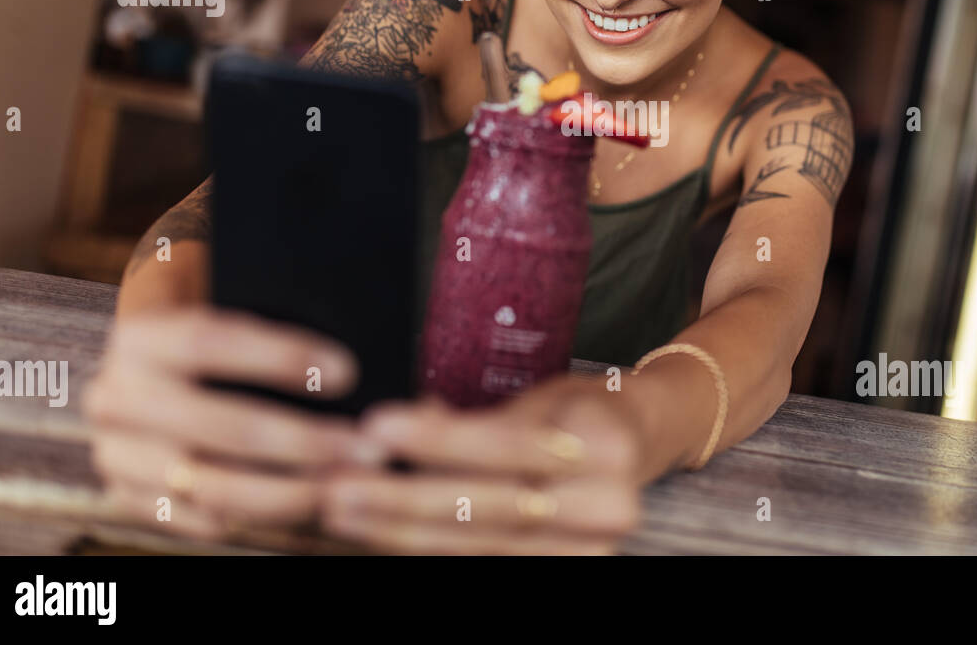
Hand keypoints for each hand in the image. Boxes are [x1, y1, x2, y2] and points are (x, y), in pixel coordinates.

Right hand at [85, 305, 382, 540]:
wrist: (149, 367)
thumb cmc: (216, 329)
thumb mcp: (227, 302)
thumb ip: (270, 314)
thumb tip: (347, 351)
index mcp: (140, 336)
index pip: (210, 341)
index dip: (279, 356)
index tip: (347, 372)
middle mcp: (117, 396)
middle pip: (220, 425)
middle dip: (302, 441)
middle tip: (366, 447)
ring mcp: (119, 454)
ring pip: (212, 484)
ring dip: (292, 491)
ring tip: (351, 483)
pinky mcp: (130, 497)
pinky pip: (204, 519)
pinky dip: (264, 516)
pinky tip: (314, 503)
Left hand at [320, 374, 646, 553]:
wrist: (640, 447)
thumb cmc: (576, 416)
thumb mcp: (533, 401)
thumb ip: (469, 423)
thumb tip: (388, 432)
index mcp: (604, 449)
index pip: (508, 446)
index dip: (439, 440)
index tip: (374, 426)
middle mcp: (608, 508)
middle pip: (491, 509)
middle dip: (405, 499)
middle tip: (336, 485)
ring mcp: (592, 553)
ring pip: (481, 549)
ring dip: (401, 534)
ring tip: (342, 512)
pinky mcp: (570, 575)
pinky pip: (485, 567)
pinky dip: (426, 553)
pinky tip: (379, 538)